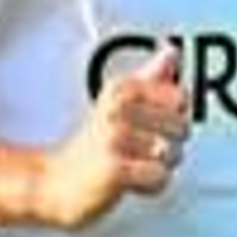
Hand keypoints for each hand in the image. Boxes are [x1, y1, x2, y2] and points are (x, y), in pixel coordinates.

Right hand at [32, 46, 189, 229]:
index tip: (151, 124)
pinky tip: (131, 181)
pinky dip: (152, 185)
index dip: (174, 116)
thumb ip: (150, 78)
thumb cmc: (92, 145)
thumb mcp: (119, 103)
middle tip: (140, 150)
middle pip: (182, 127)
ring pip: (173, 153)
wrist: (54, 183)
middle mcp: (118, 109)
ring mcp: (115, 138)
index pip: (179, 97)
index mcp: (123, 88)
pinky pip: (160, 176)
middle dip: (170, 145)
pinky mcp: (115, 169)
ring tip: (134, 165)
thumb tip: (172, 52)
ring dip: (160, 166)